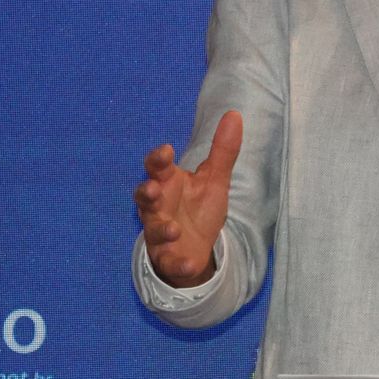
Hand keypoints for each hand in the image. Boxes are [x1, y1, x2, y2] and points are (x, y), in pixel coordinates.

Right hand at [134, 111, 241, 287]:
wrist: (197, 247)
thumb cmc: (198, 207)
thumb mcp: (214, 179)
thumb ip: (223, 150)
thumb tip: (234, 114)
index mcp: (168, 183)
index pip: (157, 168)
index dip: (158, 160)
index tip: (165, 150)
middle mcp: (158, 207)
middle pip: (144, 197)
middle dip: (146, 192)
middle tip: (152, 188)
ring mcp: (159, 234)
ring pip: (152, 230)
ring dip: (161, 229)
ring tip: (173, 228)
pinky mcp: (168, 259)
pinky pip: (170, 262)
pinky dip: (178, 264)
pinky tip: (189, 264)